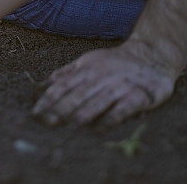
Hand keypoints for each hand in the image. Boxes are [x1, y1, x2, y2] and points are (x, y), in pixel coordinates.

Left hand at [32, 44, 175, 125]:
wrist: (151, 56)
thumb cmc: (115, 62)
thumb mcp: (88, 61)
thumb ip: (68, 72)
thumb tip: (46, 83)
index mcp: (86, 69)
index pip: (62, 85)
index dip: (47, 99)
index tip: (35, 112)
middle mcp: (100, 77)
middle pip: (76, 96)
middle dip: (59, 110)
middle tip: (46, 123)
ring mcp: (119, 86)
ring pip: (96, 103)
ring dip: (80, 116)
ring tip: (67, 127)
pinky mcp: (138, 96)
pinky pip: (120, 110)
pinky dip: (107, 121)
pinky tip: (97, 130)